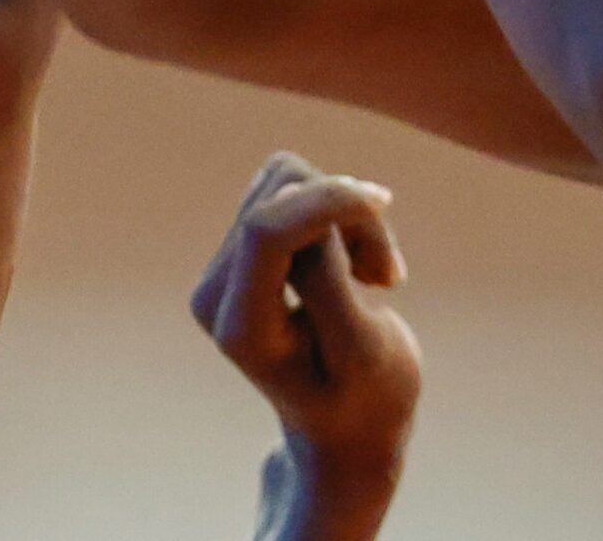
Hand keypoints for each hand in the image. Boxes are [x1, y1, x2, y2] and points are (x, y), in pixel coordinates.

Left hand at [195, 154, 421, 530]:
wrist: (347, 422)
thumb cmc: (365, 397)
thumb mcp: (364, 354)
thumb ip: (331, 286)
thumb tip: (313, 214)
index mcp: (240, 329)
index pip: (265, 229)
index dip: (327, 200)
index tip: (384, 201)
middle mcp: (216, 292)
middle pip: (284, 192)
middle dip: (349, 216)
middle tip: (385, 276)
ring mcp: (225, 267)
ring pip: (291, 179)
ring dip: (348, 216)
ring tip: (373, 274)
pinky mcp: (244, 244)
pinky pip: (296, 185)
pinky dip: (340, 212)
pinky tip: (355, 263)